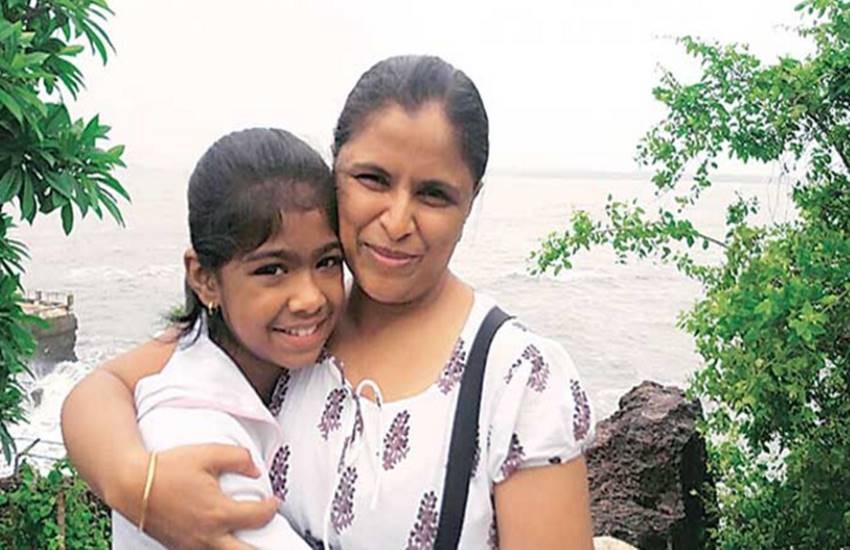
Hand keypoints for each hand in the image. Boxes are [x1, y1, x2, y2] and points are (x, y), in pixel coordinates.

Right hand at [115, 444, 278, 549]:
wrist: (130, 485)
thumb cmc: (167, 468)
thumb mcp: (208, 453)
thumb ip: (239, 458)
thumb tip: (256, 470)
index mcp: (218, 513)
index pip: (259, 517)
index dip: (272, 508)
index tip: (275, 501)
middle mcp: (207, 536)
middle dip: (265, 548)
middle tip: (277, 541)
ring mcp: (192, 546)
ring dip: (240, 548)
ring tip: (251, 541)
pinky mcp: (179, 548)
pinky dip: (220, 549)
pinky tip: (225, 541)